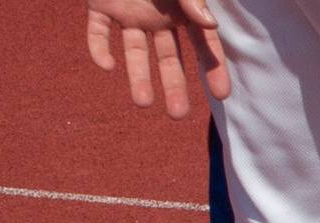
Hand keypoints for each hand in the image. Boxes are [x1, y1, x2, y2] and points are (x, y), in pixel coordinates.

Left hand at [85, 0, 228, 118]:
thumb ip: (193, 0)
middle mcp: (157, 18)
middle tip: (178, 114)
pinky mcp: (100, 6)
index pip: (203, 45)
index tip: (221, 95)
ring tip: (142, 103)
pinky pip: (98, 31)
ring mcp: (128, 14)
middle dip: (173, 86)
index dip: (213, 69)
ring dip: (137, 77)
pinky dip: (98, 48)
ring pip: (134, 52)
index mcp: (182, 10)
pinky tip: (106, 65)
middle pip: (168, 58)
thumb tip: (211, 26)